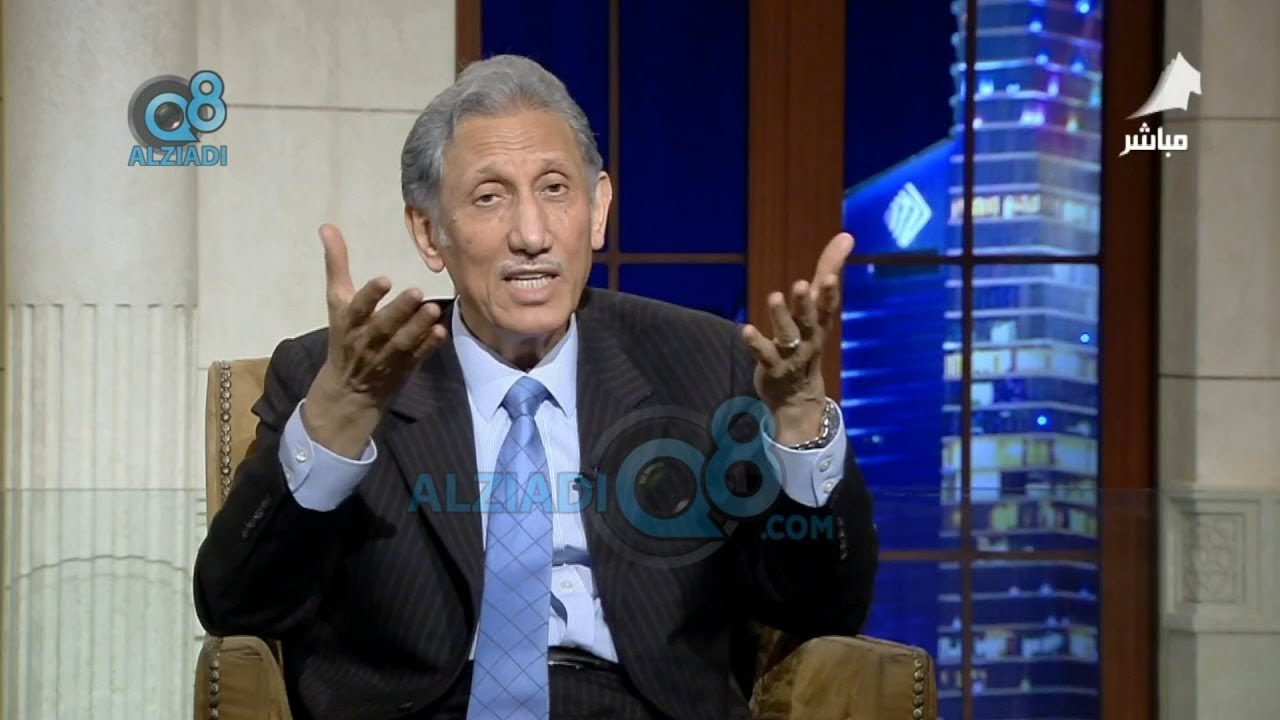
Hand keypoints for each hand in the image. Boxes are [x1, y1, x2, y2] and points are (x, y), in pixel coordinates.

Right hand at [303, 224, 448, 457]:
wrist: (349, 391)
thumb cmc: (344, 336)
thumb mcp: (337, 301)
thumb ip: (336, 264)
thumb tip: (327, 226)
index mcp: (349, 321)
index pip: (358, 307)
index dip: (370, 295)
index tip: (385, 279)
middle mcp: (367, 339)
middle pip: (383, 325)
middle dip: (399, 310)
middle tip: (416, 292)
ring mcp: (386, 356)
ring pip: (403, 341)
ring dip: (418, 327)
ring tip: (434, 309)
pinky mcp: (404, 368)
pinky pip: (417, 358)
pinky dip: (428, 347)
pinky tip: (440, 332)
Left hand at [740, 232, 853, 444]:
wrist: (799, 398)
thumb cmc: (807, 341)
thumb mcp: (818, 308)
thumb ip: (828, 271)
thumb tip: (846, 235)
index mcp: (820, 323)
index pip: (828, 306)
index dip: (831, 292)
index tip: (832, 276)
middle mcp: (809, 339)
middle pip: (809, 320)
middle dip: (806, 303)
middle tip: (801, 284)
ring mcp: (791, 355)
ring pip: (787, 335)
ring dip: (781, 317)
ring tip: (774, 296)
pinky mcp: (773, 368)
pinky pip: (765, 355)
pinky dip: (756, 343)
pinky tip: (744, 329)